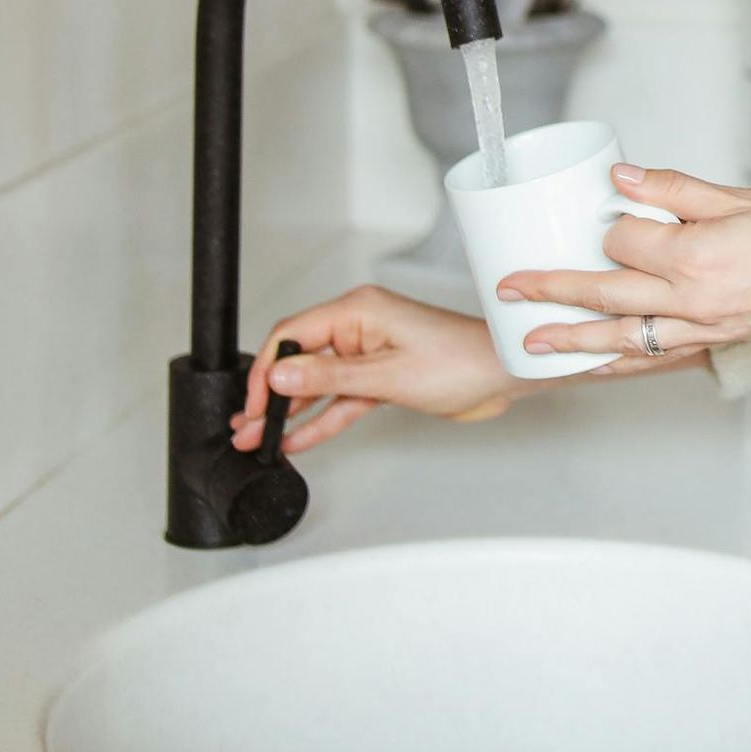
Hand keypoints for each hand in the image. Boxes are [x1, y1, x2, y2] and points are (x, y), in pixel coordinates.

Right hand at [228, 286, 527, 455]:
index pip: (293, 335)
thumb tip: (281, 376)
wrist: (502, 376)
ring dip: (291, 412)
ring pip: (318, 384)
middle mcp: (361, 327)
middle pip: (301, 359)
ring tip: (259, 438)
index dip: (267, 370)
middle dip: (271, 394)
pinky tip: (298, 440)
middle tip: (247, 426)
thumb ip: (330, 378)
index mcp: (359, 310)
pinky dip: (321, 420)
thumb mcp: (387, 375)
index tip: (254, 403)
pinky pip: (341, 399)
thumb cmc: (461, 362)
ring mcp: (371, 353)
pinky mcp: (382, 378)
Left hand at [496, 164, 750, 364]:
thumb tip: (620, 177)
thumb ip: (674, 189)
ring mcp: (700, 328)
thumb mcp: (742, 196)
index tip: (608, 209)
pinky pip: (653, 359)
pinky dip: (617, 364)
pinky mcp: (712, 343)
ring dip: (571, 339)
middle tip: (507, 287)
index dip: (609, 222)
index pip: (624, 239)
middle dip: (551, 290)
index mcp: (695, 256)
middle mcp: (690, 299)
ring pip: (621, 338)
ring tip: (530, 341)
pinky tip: (592, 365)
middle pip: (605, 295)